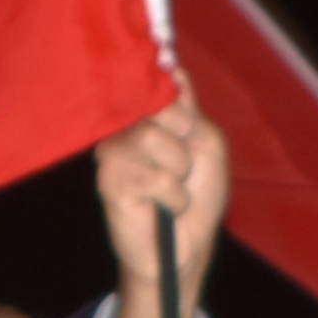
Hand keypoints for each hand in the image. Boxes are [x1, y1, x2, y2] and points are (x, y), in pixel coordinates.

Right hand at [91, 93, 230, 317]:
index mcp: (151, 114)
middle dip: (184, 142)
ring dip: (177, 170)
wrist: (187, 246)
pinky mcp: (107, 181)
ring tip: (174, 188)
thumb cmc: (199, 196)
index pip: (160, 82)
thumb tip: (175, 70)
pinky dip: (170, 194)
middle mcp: (127, 126)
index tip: (190, 129)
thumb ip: (193, 112)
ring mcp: (113, 152)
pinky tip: (165, 206)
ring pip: (148, 138)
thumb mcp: (210, 147)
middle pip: (156, 107)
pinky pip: (148, 175)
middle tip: (183, 169)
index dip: (180, 104)